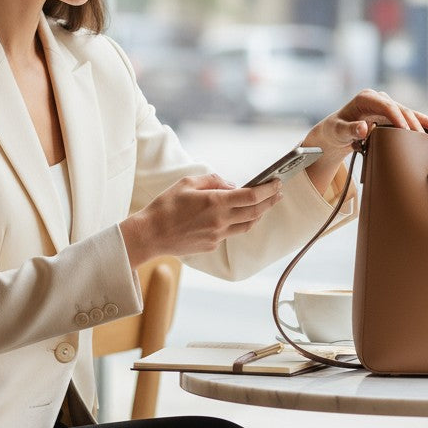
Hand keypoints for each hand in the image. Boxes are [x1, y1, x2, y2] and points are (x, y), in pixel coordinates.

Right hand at [120, 174, 282, 266]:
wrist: (150, 235)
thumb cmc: (165, 206)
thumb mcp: (187, 183)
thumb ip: (213, 181)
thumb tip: (231, 186)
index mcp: (215, 202)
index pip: (251, 195)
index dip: (268, 189)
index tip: (278, 183)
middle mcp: (220, 221)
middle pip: (255, 212)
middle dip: (270, 202)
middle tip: (278, 194)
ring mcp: (217, 236)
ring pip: (247, 225)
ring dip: (258, 215)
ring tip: (264, 206)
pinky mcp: (211, 245)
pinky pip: (230, 233)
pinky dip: (237, 223)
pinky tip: (237, 217)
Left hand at [301, 89, 427, 193]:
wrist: (335, 133)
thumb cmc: (334, 130)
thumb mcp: (337, 131)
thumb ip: (349, 130)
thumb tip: (364, 128)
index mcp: (365, 98)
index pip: (386, 106)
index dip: (398, 118)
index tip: (406, 131)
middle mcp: (378, 99)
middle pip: (401, 109)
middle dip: (414, 123)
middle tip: (424, 139)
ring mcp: (386, 106)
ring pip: (409, 113)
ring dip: (424, 123)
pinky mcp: (392, 115)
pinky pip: (409, 119)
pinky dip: (423, 124)